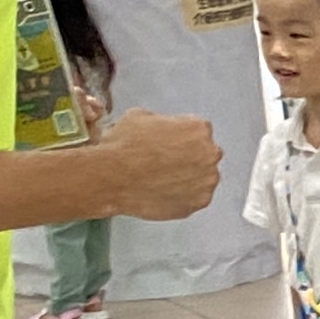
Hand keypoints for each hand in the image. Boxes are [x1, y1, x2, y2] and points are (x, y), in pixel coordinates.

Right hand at [86, 110, 221, 221]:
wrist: (110, 178)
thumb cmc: (122, 147)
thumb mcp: (140, 116)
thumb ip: (163, 121)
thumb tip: (162, 126)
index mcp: (198, 128)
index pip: (198, 130)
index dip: (181, 137)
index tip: (170, 143)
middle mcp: (209, 153)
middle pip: (205, 154)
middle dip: (190, 157)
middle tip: (166, 162)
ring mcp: (207, 180)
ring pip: (203, 177)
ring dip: (189, 177)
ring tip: (163, 179)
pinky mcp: (199, 202)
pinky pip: (195, 197)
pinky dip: (184, 196)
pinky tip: (164, 192)